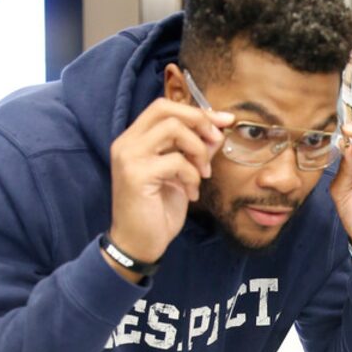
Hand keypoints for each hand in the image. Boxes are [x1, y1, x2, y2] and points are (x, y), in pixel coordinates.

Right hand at [107, 99, 233, 268]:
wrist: (138, 244)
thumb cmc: (157, 210)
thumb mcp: (181, 175)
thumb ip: (193, 150)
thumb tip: (218, 129)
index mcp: (134, 139)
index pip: (164, 107)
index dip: (197, 111)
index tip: (224, 120)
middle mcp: (126, 143)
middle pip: (165, 108)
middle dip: (199, 120)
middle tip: (216, 141)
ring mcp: (129, 157)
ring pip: (172, 128)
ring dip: (197, 150)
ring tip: (202, 174)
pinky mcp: (136, 175)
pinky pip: (176, 161)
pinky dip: (192, 176)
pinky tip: (191, 194)